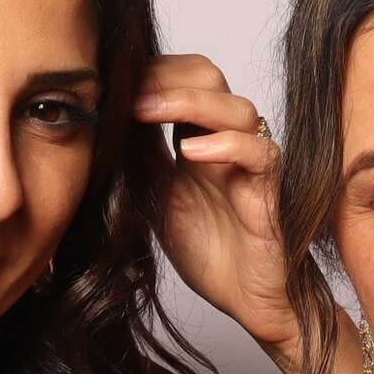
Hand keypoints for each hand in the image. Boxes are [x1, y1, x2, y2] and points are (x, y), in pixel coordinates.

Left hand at [138, 54, 300, 372]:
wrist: (249, 299)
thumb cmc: (210, 251)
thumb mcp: (155, 198)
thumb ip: (139, 159)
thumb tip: (104, 121)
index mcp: (199, 137)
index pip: (182, 78)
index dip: (150, 73)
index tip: (111, 82)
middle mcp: (228, 141)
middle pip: (210, 77)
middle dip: (166, 76)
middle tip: (125, 91)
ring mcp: (252, 162)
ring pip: (236, 107)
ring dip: (188, 102)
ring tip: (146, 110)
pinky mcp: (270, 190)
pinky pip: (259, 153)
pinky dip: (226, 145)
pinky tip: (190, 152)